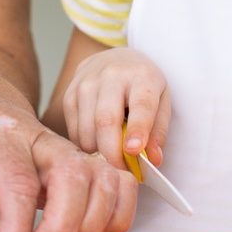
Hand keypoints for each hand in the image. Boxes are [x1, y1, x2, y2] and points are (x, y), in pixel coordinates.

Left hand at [0, 84, 136, 231]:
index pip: (18, 184)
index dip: (15, 231)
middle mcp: (43, 139)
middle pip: (73, 178)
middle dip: (60, 231)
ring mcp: (70, 148)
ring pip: (105, 184)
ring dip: (87, 228)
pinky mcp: (87, 161)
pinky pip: (122, 189)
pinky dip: (113, 220)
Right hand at [63, 47, 170, 170]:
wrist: (115, 59)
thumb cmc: (142, 85)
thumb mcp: (162, 101)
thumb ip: (158, 131)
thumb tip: (152, 160)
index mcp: (141, 76)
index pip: (140, 105)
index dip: (137, 130)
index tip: (134, 152)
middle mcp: (111, 76)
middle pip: (106, 121)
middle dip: (112, 154)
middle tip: (122, 172)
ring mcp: (86, 83)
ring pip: (87, 130)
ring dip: (98, 153)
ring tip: (111, 159)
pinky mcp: (69, 95)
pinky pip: (73, 131)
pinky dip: (85, 146)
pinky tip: (97, 145)